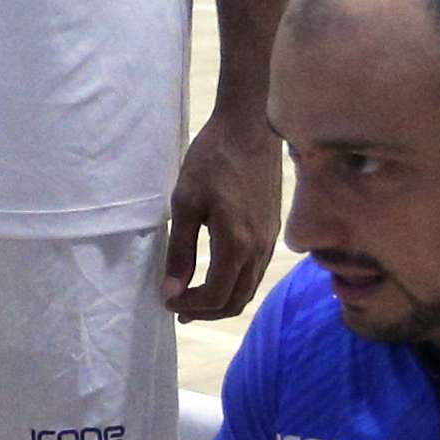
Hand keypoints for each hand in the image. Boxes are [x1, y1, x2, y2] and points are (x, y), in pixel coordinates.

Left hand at [159, 104, 282, 320]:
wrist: (251, 128)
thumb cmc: (212, 160)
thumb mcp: (185, 203)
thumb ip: (180, 252)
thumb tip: (171, 291)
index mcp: (236, 244)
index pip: (215, 297)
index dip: (189, 306)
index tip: (166, 301)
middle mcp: (259, 250)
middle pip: (235, 302)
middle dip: (205, 311)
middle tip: (178, 307)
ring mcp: (270, 242)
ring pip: (249, 290)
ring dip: (221, 301)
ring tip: (194, 297)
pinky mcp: (273, 232)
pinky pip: (256, 273)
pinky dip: (235, 285)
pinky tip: (217, 276)